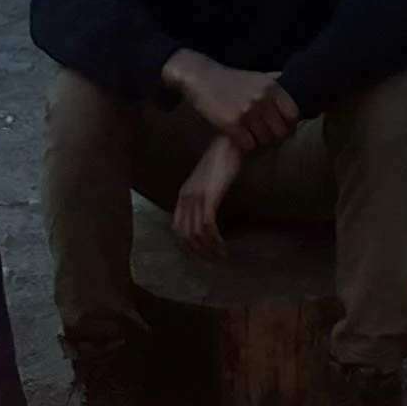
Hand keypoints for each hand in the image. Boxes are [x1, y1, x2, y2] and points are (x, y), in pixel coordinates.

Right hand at [162, 50, 298, 151]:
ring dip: (258, 143)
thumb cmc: (230, 81)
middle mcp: (262, 98)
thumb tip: (297, 111)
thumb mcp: (257, 79)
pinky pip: (248, 145)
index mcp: (271, 86)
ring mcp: (247, 112)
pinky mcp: (232, 124)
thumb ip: (276, 93)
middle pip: (280, 132)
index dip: (289, 127)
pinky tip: (238, 138)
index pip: (294, 115)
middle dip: (273, 139)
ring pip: (265, 141)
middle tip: (263, 137)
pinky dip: (245, 146)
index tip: (281, 129)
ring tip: (250, 136)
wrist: (201, 77)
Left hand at [173, 136, 242, 260]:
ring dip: (208, 249)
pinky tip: (222, 246)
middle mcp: (185, 198)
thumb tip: (208, 218)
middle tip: (213, 261)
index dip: (186, 246)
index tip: (199, 257)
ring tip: (220, 256)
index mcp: (183, 196)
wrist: (229, 143)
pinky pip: (207, 226)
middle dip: (198, 253)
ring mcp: (195, 198)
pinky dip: (214, 240)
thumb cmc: (223, 161)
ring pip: (196, 234)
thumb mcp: (207, 183)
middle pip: (185, 235)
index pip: (177, 228)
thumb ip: (204, 198)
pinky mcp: (208, 197)